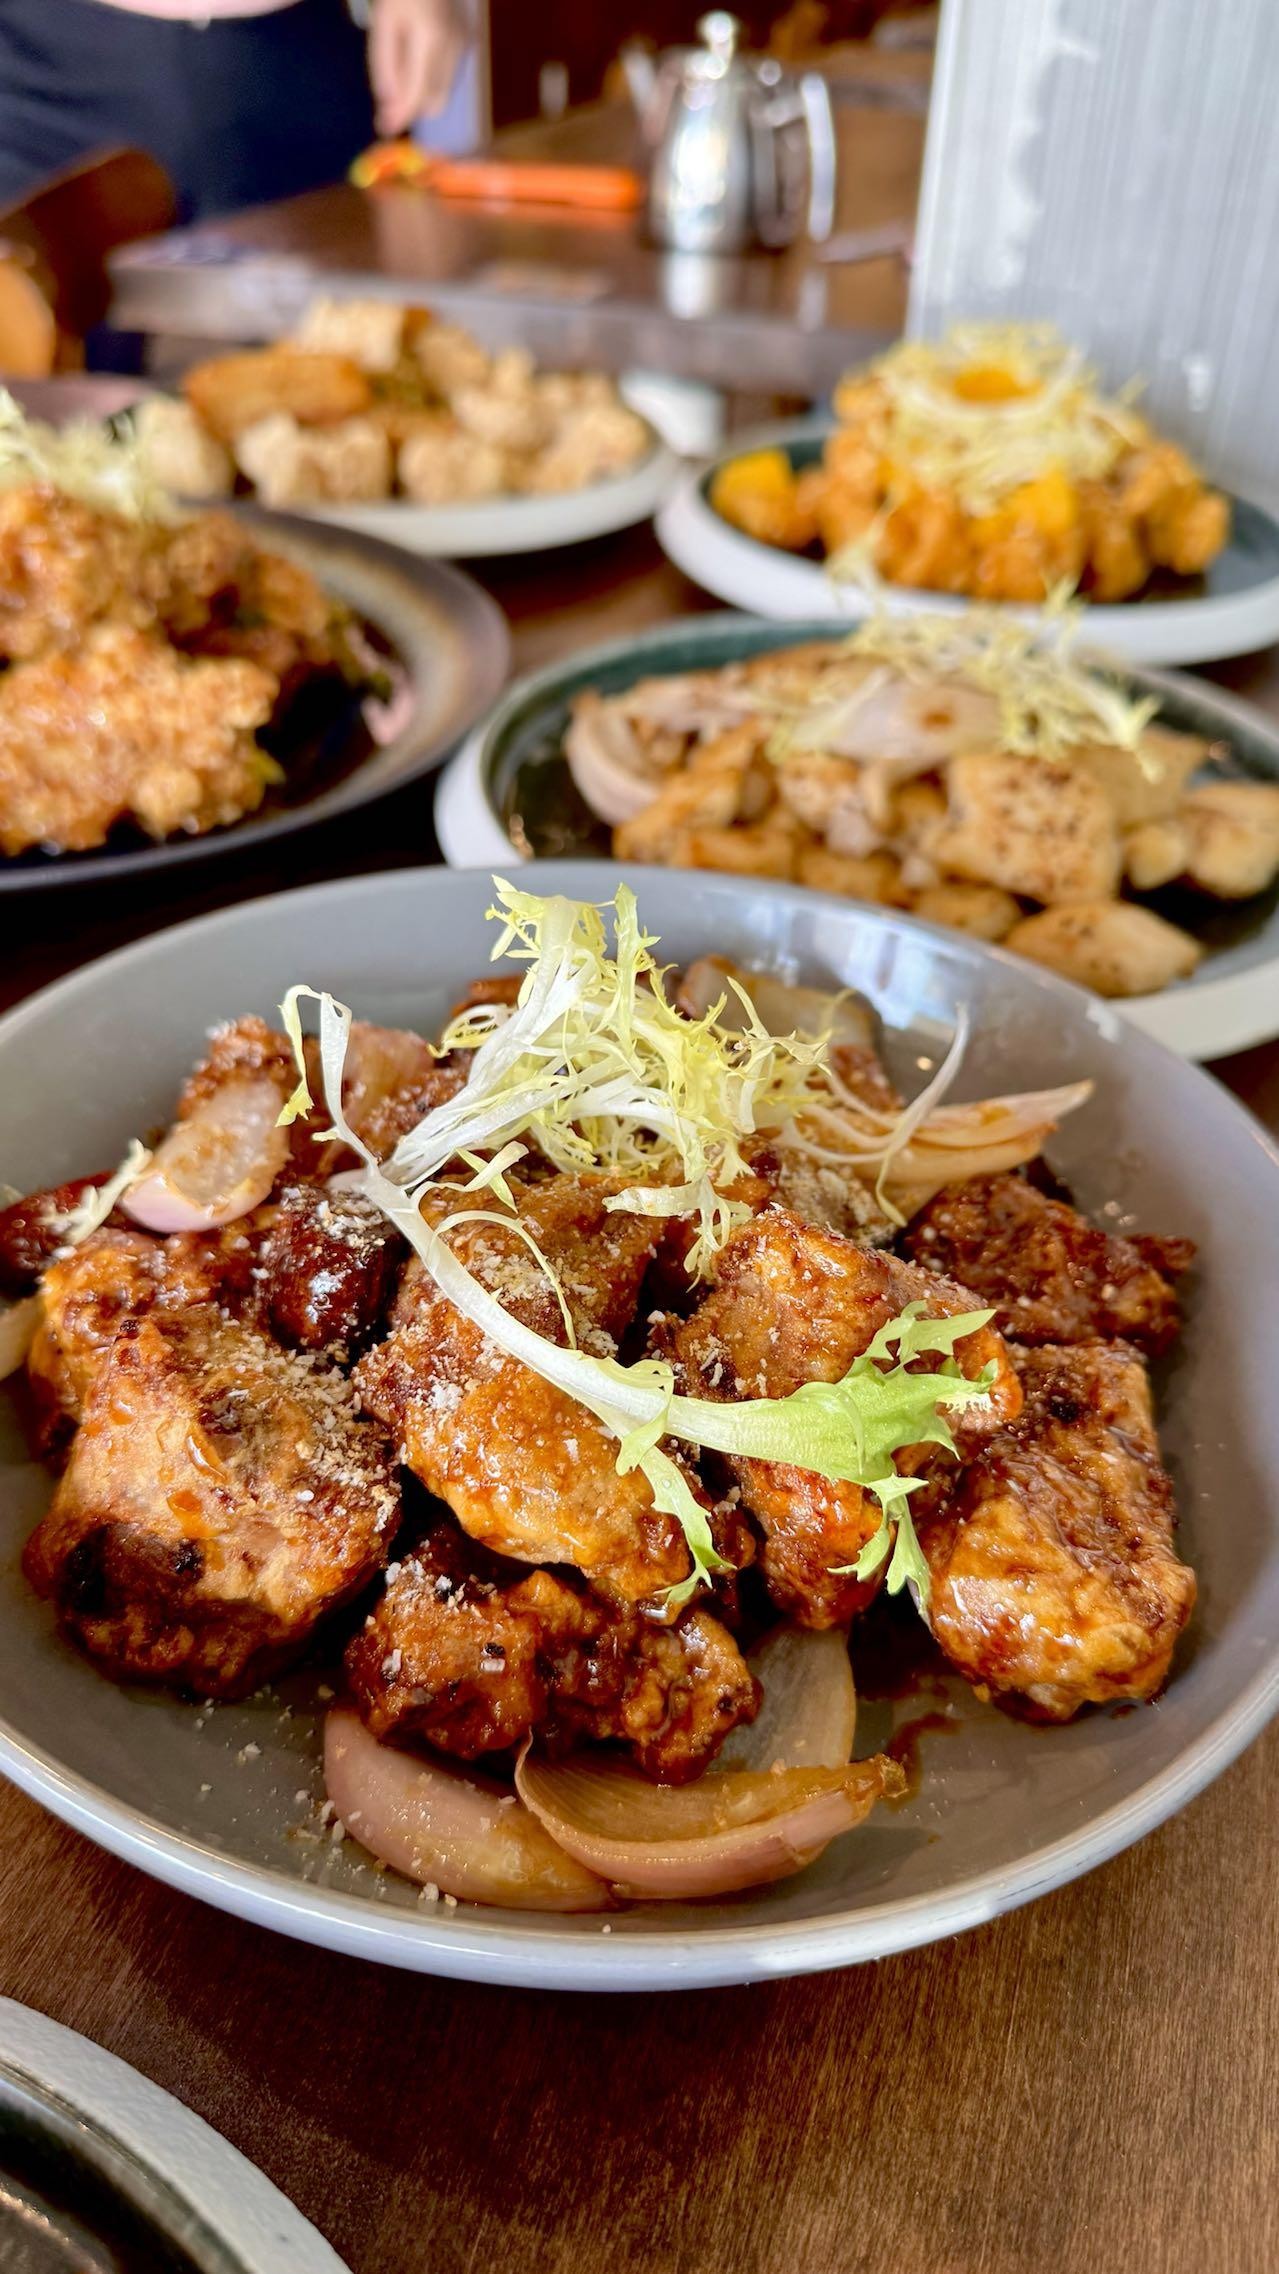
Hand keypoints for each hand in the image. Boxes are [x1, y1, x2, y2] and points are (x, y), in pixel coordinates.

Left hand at [369, 0, 468, 134]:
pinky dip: (431, 78)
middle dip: (411, 109)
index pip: (417, 94)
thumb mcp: (383, 21)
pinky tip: (415, 63)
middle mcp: (454, 46)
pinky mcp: (469, 39)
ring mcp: (465, 43)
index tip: (383, 128)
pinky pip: (449, 73)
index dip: (400, 116)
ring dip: (420, 95)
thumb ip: (384, 63)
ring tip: (397, 82)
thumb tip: (389, 102)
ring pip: (444, 90)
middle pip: (435, 100)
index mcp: (430, 39)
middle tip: (386, 110)